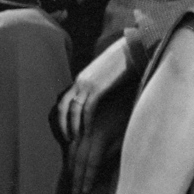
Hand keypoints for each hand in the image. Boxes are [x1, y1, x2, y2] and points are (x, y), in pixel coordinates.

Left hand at [57, 41, 135, 193]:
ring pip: (73, 110)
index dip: (61, 119)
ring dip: (73, 128)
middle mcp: (79, 81)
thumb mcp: (105, 77)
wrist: (131, 49)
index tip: (65, 134)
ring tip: (75, 143)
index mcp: (80, 79)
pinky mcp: (98, 86)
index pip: (63, 101)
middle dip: (62, 126)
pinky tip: (88, 134)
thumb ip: (98, 88)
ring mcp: (87, 83)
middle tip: (66, 143)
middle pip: (62, 107)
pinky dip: (86, 122)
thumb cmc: (122, 64)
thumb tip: (97, 101)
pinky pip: (88, 108)